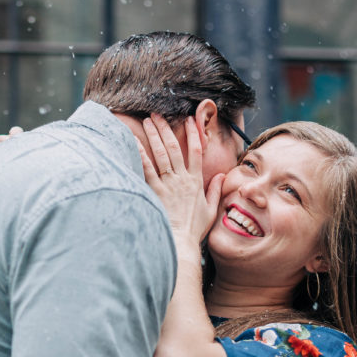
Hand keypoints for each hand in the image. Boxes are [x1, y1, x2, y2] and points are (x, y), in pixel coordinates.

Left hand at [137, 112, 222, 244]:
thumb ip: (215, 190)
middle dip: (166, 129)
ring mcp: (168, 184)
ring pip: (161, 154)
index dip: (193, 134)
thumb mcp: (210, 210)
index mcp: (196, 181)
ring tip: (147, 121)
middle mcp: (182, 179)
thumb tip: (222, 175)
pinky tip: (134, 141)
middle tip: (157, 115)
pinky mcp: (155, 191)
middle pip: (174, 147)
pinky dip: (141, 153)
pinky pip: (147, 168)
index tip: (189, 120)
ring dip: (154, 135)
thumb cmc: (194, 230)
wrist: (180, 242)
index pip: (196, 151)